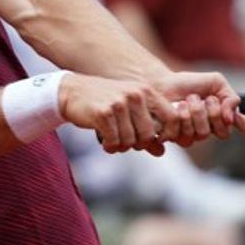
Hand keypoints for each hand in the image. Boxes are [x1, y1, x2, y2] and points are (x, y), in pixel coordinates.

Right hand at [59, 73, 180, 153]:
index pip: (172, 118)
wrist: (72, 92)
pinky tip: (104, 141)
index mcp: (147, 91)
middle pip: (148, 135)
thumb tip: (161, 152)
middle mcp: (136, 95)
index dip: (166, 135)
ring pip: (130, 141)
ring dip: (120, 146)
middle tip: (125, 141)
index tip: (153, 141)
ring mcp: (119, 103)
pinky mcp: (103, 113)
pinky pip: (114, 141)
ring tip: (112, 139)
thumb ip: (146, 129)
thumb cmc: (104, 102)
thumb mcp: (129, 110)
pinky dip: (109, 146)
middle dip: (137, 144)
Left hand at [156, 71, 244, 142]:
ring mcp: (195, 135)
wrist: (162, 84)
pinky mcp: (177, 138)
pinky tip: (177, 109)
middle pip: (223, 132)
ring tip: (186, 101)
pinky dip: (182, 118)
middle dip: (213, 112)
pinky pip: (186, 137)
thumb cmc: (188, 83)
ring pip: (204, 134)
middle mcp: (212, 128)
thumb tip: (233, 116)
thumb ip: (230, 96)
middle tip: (203, 99)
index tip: (238, 114)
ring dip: (195, 112)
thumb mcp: (215, 82)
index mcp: (224, 116)